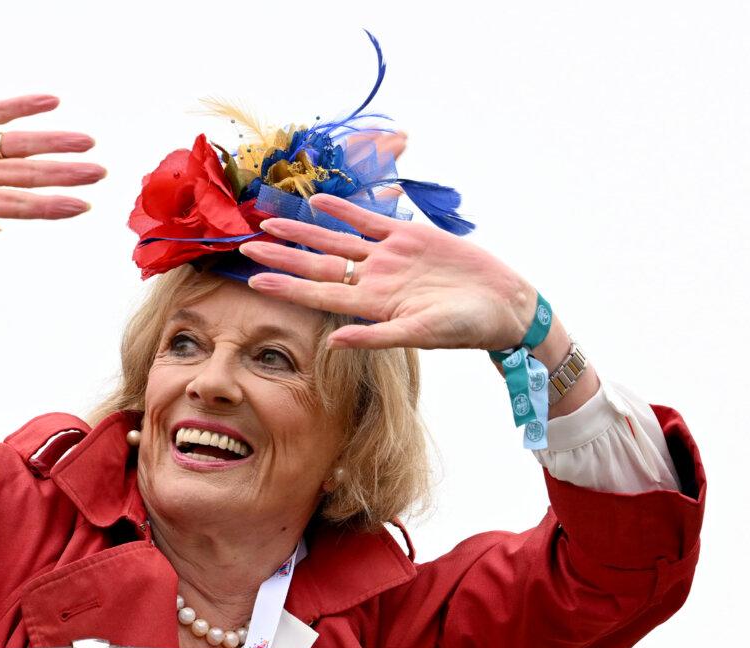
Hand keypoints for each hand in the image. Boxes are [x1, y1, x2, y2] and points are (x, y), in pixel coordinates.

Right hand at [0, 95, 104, 242]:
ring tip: (87, 140)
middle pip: (32, 174)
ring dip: (55, 139)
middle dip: (67, 172)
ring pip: (22, 142)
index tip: (85, 204)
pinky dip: (23, 106)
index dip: (55, 205)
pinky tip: (51, 102)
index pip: (24, 205)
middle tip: (101, 171)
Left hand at [238, 194, 537, 351]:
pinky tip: (319, 203)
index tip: (253, 280)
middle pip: (317, 264)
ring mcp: (388, 257)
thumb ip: (376, 338)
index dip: (285, 286)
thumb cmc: (465, 328)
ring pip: (336, 240)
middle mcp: (373, 280)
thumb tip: (333, 343)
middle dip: (282, 257)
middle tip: (246, 247)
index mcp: (372, 306)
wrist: (503, 305)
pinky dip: (345, 210)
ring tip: (270, 223)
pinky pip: (370, 220)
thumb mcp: (420, 335)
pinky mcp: (409, 237)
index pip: (318, 293)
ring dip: (303, 232)